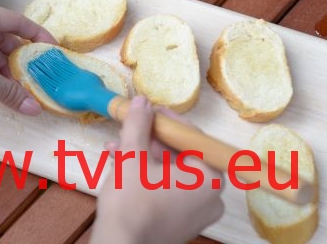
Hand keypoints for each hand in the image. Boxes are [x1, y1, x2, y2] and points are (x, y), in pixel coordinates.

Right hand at [91, 96, 223, 243]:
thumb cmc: (131, 199)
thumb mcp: (132, 155)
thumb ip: (139, 125)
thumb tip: (142, 100)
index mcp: (209, 178)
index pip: (192, 137)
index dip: (168, 121)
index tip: (148, 111)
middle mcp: (211, 197)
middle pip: (182, 156)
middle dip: (150, 141)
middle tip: (129, 130)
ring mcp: (197, 214)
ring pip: (170, 173)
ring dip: (143, 157)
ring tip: (115, 149)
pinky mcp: (181, 225)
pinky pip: (168, 191)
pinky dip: (148, 177)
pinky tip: (121, 168)